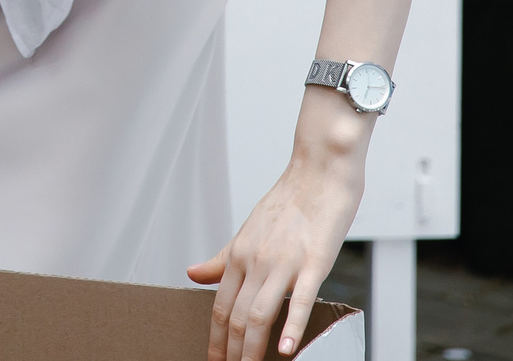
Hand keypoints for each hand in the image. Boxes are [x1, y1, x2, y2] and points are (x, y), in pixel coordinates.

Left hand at [187, 99, 366, 360]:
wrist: (320, 170)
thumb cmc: (289, 201)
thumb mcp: (249, 229)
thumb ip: (223, 257)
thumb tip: (192, 274)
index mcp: (239, 253)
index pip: (220, 306)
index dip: (215, 338)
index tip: (213, 359)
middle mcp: (255, 259)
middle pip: (236, 316)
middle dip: (229, 351)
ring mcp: (284, 261)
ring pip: (260, 313)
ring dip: (251, 350)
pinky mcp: (313, 261)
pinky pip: (299, 300)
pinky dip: (291, 328)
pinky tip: (286, 351)